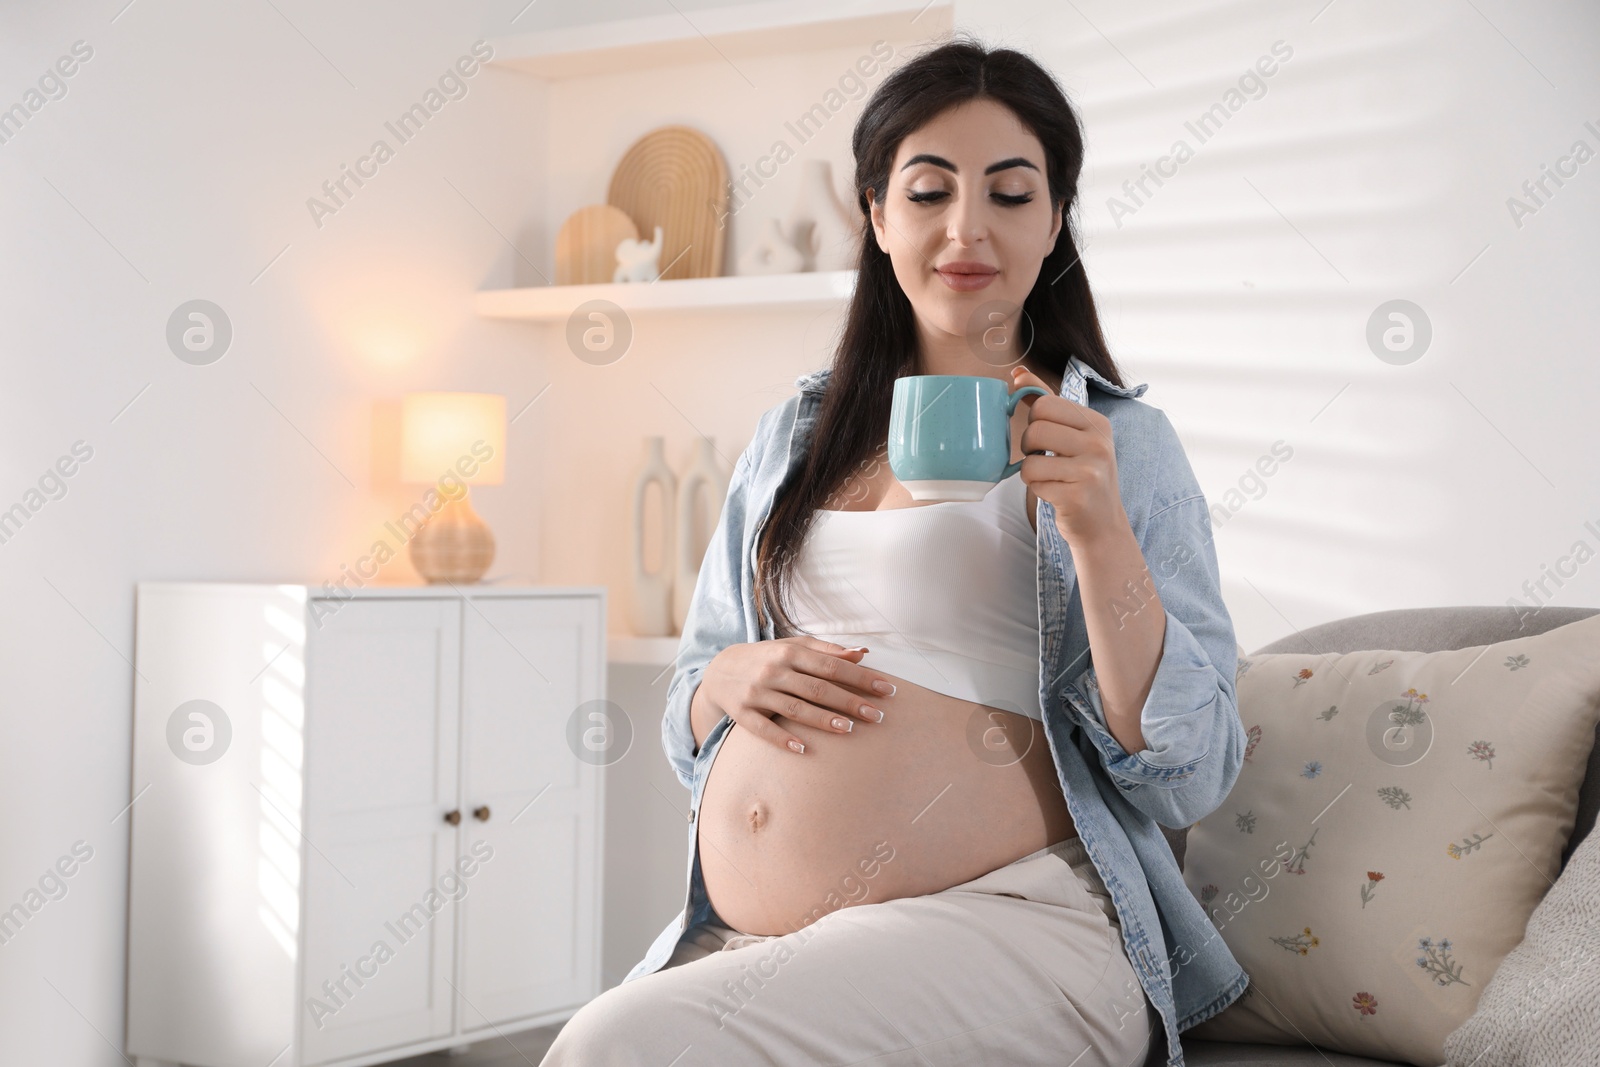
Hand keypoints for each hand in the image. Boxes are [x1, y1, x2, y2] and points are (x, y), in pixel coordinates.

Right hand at [697, 637, 894, 753]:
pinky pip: (763, 728)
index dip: (861, 678)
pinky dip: (782, 739)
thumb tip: (862, 654)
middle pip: (817, 688)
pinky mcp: (742, 712)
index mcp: (789, 652)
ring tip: (849, 729)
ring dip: (822, 719)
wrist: (719, 669)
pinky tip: (802, 749)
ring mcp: (757, 692)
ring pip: (794, 708)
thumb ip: (827, 651)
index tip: (887, 689)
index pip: (831, 666)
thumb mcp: (793, 647)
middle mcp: (773, 670)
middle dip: (849, 702)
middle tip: (877, 715)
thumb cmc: (767, 658)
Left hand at [1010, 365, 1129, 546]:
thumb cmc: (1082, 477)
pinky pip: (1034, 482)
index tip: (1044, 436)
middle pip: (1035, 428)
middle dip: (1028, 446)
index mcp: (1097, 423)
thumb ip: (1047, 404)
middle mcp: (1098, 443)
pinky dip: (1037, 488)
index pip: (1044, 403)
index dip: (1034, 420)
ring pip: (1030, 459)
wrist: (1102, 525)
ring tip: (1050, 477)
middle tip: (1043, 458)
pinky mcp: (1077, 495)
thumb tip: (1018, 374)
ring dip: (1030, 471)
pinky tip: (1055, 493)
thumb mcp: (1075, 436)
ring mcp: (1090, 470)